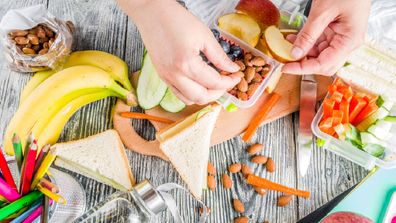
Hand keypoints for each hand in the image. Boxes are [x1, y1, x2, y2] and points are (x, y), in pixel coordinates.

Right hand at [118, 0, 239, 104]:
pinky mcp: (162, 76)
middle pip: (202, 97)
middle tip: (227, 81)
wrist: (152, 13)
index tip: (237, 76)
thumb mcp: (204, 35)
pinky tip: (200, 83)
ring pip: (189, 100)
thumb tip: (232, 69)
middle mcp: (174, 75)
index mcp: (187, 64)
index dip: (229, 82)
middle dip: (219, 92)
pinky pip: (178, 94)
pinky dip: (191, 94)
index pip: (214, 83)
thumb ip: (219, 56)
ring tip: (214, 84)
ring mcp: (166, 77)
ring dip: (205, 96)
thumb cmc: (176, 19)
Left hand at [282, 0, 370, 75]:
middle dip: (303, 64)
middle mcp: (348, 43)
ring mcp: (342, 38)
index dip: (303, 69)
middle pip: (323, 64)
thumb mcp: (322, 11)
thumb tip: (295, 53)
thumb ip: (308, 34)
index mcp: (349, 41)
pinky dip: (306, 44)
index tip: (286, 68)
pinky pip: (319, 44)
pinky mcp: (336, 33)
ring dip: (302, 53)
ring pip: (319, 55)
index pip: (324, 64)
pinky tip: (294, 39)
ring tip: (286, 46)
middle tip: (285, 60)